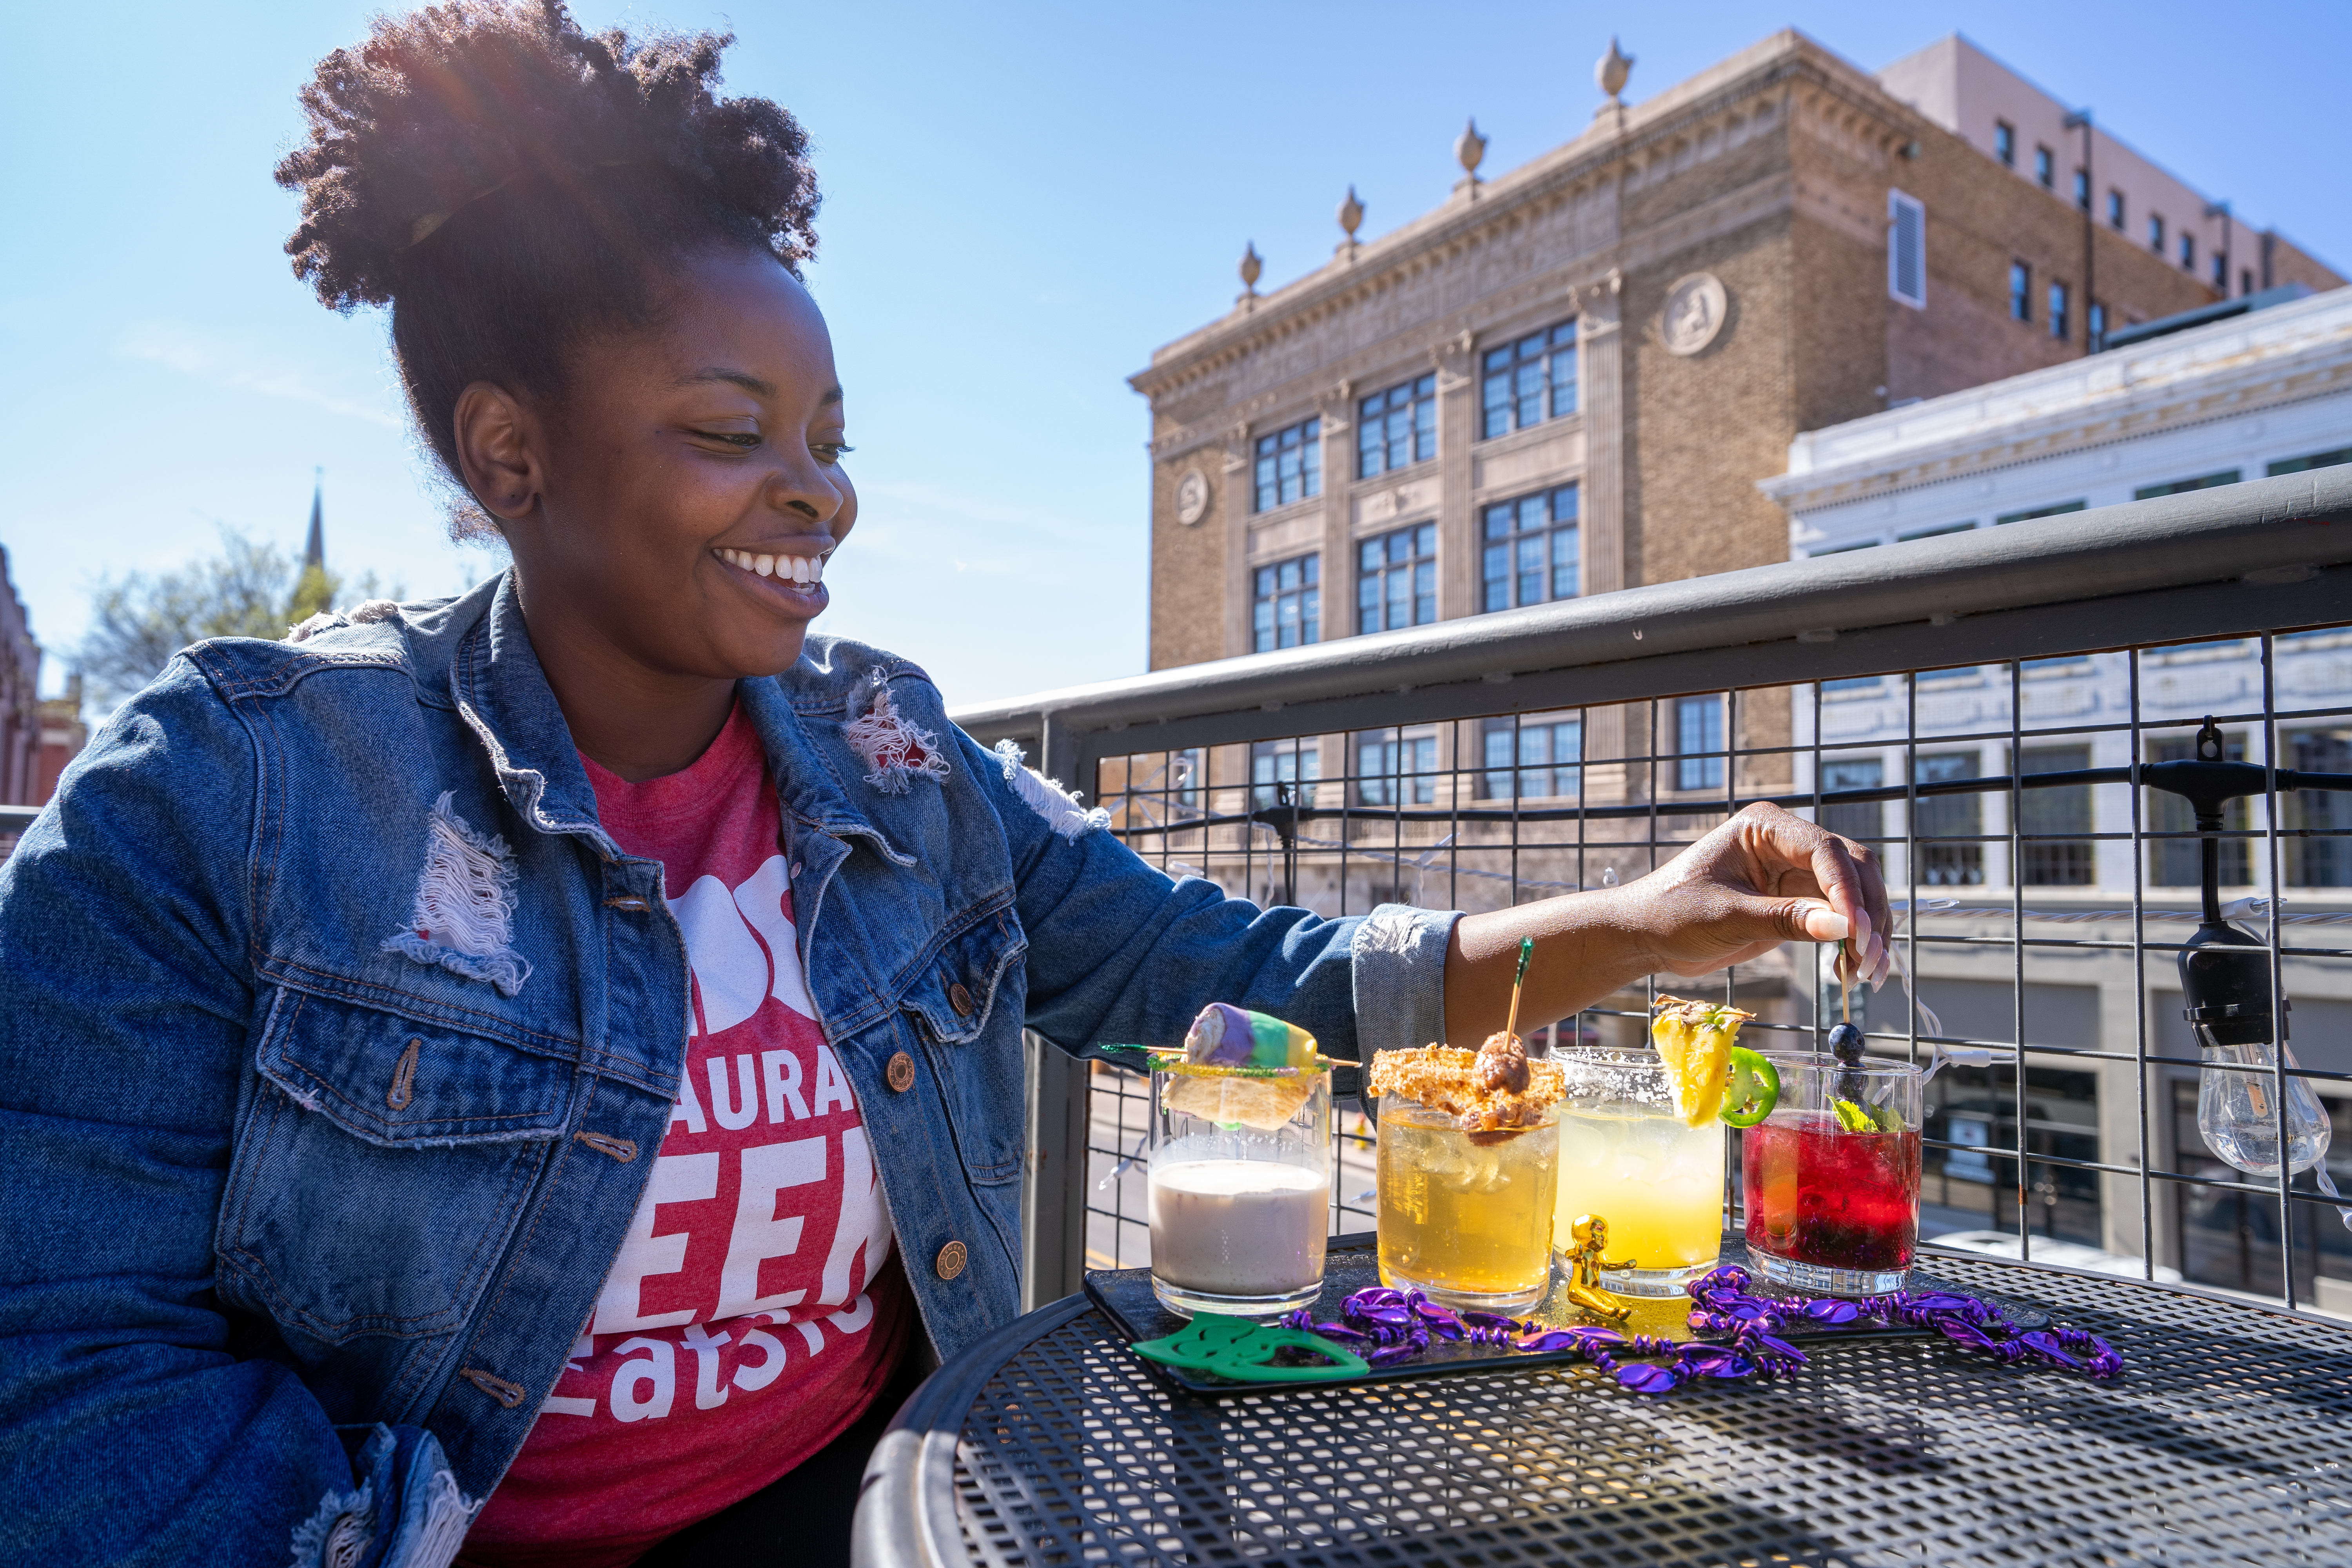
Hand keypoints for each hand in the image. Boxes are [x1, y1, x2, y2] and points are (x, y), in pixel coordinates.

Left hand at [1617, 802, 1890, 985]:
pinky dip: (1852, 943)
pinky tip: (1850, 970)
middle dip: (1867, 914)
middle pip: (1852, 869)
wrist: (1648, 935)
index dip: (1847, 891)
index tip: (1855, 931)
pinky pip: (1840, 918)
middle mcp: (1786, 843)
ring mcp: (1795, 872)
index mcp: (1764, 828)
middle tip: (1869, 959)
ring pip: (1855, 895)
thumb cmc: (1672, 913)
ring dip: (1867, 932)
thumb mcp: (1726, 917)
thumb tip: (1843, 927)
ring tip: (1865, 972)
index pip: (1824, 851)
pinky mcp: (1798, 902)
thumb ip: (1784, 920)